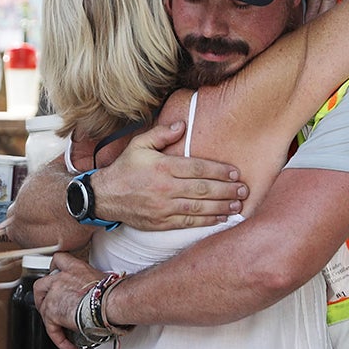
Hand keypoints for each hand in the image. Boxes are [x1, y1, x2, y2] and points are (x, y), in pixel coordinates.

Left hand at [33, 252, 104, 348]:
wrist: (110, 301)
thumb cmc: (112, 292)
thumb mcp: (102, 279)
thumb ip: (93, 284)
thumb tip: (101, 292)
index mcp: (74, 268)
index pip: (58, 260)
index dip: (54, 269)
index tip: (55, 274)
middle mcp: (61, 279)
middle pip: (41, 285)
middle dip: (42, 296)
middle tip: (50, 305)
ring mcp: (54, 295)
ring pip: (42, 308)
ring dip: (50, 319)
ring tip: (60, 329)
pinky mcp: (52, 313)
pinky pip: (52, 329)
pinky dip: (60, 340)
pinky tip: (69, 346)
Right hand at [94, 120, 246, 229]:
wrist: (104, 197)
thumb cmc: (124, 169)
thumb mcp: (139, 145)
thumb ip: (161, 134)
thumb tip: (182, 126)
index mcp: (162, 167)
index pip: (198, 168)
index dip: (219, 171)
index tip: (235, 173)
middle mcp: (165, 188)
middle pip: (203, 189)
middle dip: (227, 190)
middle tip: (244, 190)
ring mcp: (163, 207)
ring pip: (199, 208)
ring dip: (221, 206)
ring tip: (238, 205)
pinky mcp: (161, 222)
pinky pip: (188, 223)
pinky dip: (207, 221)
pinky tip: (221, 218)